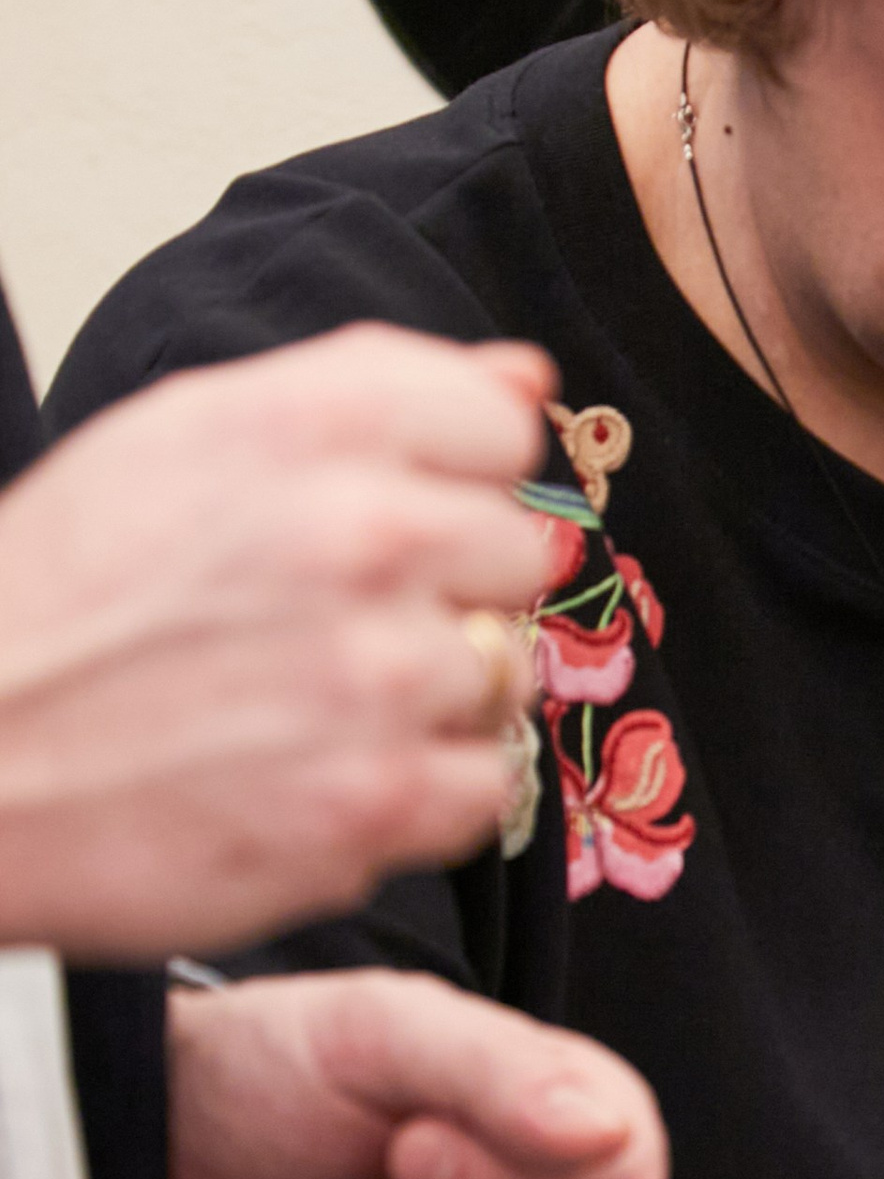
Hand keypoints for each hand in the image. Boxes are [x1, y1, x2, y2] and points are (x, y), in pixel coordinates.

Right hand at [0, 325, 560, 958]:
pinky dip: (417, 794)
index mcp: (315, 423)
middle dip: (448, 589)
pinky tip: (322, 774)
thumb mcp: (188, 436)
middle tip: (335, 622)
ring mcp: (373, 674)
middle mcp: (361, 534)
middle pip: (520, 554)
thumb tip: (526, 378)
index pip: (503, 425)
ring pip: (504, 674)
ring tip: (310, 704)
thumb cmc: (62, 594)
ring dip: (431, 699)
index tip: (395, 509)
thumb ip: (370, 390)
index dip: (454, 476)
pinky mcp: (371, 800)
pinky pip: (483, 788)